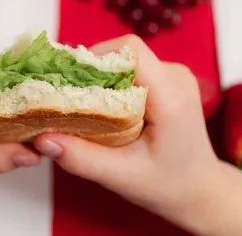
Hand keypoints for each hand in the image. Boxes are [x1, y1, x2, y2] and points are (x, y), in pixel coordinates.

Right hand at [32, 36, 241, 235]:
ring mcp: (175, 75)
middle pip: (124, 52)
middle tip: (68, 98)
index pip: (131, 50)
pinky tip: (101, 107)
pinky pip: (132, 67)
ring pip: (125, 58)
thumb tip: (41, 139)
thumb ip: (82, 158)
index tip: (69, 82)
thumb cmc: (167, 185)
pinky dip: (111, 82)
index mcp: (171, 97)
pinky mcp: (168, 79)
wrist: (200, 190)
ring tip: (83, 105)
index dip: (95, 57)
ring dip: (100, 77)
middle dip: (91, 71)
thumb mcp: (121, 177)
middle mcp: (177, 77)